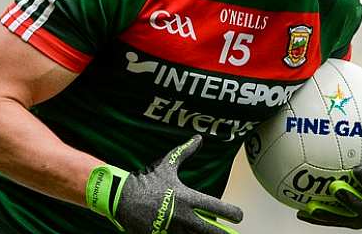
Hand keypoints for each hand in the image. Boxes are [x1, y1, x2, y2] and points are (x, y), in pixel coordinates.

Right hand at [87, 135, 242, 233]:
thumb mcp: (168, 164)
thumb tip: (198, 138)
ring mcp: (171, 229)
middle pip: (211, 231)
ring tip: (207, 233)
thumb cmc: (147, 181)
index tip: (239, 216)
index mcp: (187, 198)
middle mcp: (183, 216)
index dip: (232, 213)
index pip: (216, 207)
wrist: (122, 197)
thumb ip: (185, 152)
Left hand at [297, 132, 361, 228]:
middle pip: (359, 209)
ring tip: (308, 209)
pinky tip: (301, 213)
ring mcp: (360, 221)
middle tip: (333, 188)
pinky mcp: (349, 224)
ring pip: (340, 220)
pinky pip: (332, 222)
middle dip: (347, 200)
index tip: (357, 169)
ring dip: (324, 215)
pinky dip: (317, 220)